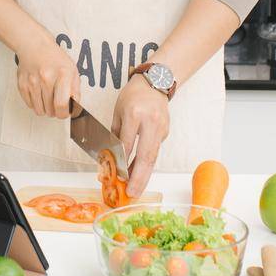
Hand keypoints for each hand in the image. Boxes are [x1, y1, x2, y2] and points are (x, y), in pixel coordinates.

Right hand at [14, 26, 79, 119]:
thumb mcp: (72, 71)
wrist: (34, 45)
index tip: (64, 112)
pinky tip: (39, 93)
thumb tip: (74, 109)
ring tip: (48, 98)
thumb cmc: (55, 58)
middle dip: (55, 111)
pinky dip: (35, 103)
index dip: (63, 114)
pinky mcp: (22, 84)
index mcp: (62, 74)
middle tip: (56, 103)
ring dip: (45, 109)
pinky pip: (29, 105)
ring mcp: (32, 81)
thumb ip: (75, 90)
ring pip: (39, 110)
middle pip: (50, 110)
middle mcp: (46, 78)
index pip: (61, 104)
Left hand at [112, 75, 170, 197]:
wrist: (155, 83)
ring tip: (136, 189)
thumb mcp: (118, 111)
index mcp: (134, 115)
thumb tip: (110, 157)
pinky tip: (139, 174)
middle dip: (139, 177)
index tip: (116, 176)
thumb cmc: (133, 96)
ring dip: (144, 175)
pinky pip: (154, 151)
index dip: (122, 162)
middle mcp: (150, 122)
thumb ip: (116, 134)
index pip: (127, 144)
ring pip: (153, 157)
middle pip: (146, 156)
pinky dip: (146, 164)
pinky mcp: (165, 132)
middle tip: (132, 192)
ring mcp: (161, 128)